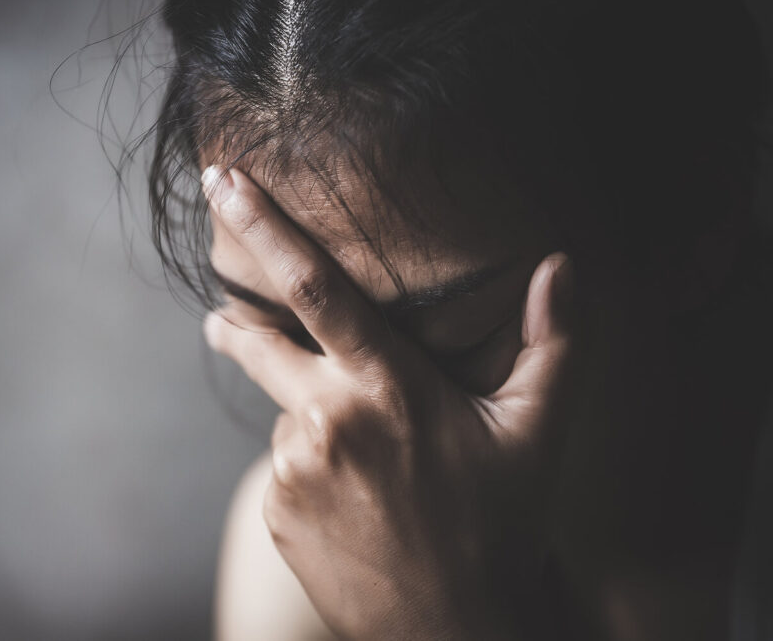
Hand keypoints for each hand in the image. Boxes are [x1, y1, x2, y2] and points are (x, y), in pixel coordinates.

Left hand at [202, 167, 575, 639]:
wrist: (452, 627)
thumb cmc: (502, 524)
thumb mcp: (540, 434)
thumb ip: (555, 342)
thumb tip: (561, 264)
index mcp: (391, 387)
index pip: (316, 289)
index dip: (266, 228)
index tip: (223, 182)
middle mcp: (330, 420)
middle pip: (262, 343)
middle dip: (235, 322)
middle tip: (218, 315)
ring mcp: (296, 469)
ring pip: (288, 412)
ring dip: (312, 414)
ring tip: (371, 461)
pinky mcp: (277, 508)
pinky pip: (285, 463)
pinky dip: (310, 460)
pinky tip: (353, 496)